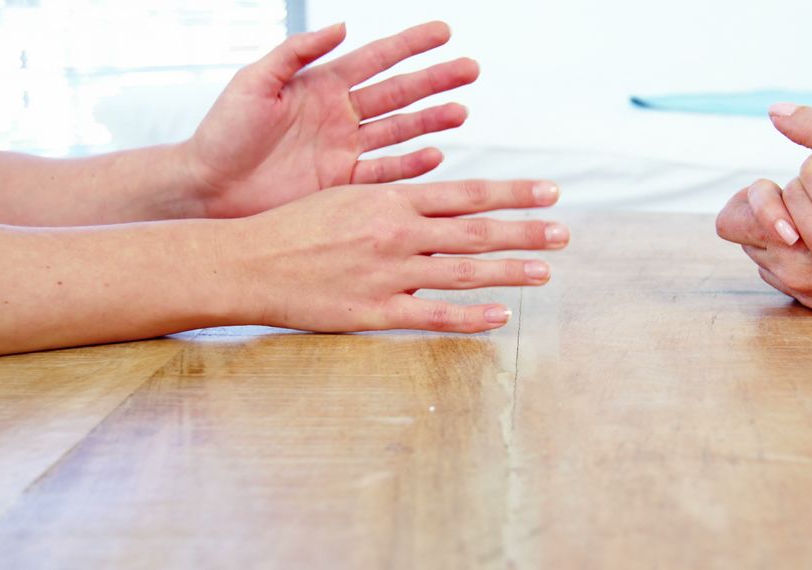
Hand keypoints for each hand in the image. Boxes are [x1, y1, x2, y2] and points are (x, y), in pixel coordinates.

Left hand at [184, 21, 477, 217]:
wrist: (209, 188)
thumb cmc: (223, 132)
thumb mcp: (254, 82)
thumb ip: (296, 53)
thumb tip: (340, 27)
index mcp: (321, 85)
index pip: (375, 59)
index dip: (410, 45)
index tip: (443, 32)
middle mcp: (339, 116)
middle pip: (399, 93)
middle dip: (435, 81)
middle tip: (470, 70)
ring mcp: (344, 151)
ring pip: (399, 131)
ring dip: (431, 121)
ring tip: (461, 111)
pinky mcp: (342, 185)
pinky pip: (385, 173)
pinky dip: (410, 165)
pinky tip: (435, 155)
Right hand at [224, 180, 568, 333]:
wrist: (247, 261)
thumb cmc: (295, 225)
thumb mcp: (349, 195)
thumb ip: (397, 199)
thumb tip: (442, 200)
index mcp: (392, 200)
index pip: (469, 194)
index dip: (514, 194)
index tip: (549, 193)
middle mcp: (398, 233)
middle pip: (477, 231)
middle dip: (526, 232)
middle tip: (564, 234)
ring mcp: (389, 274)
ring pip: (464, 272)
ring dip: (511, 272)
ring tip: (545, 273)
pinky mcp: (374, 312)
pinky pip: (433, 317)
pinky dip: (471, 317)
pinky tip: (500, 318)